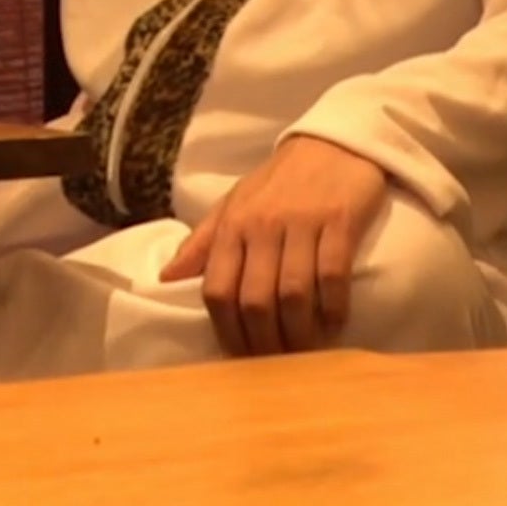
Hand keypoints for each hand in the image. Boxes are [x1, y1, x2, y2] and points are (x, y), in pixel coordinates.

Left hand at [160, 136, 390, 356]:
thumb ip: (203, 243)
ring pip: (293, 294)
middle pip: (255, 301)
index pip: (217, 290)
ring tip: (306, 350)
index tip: (240, 355)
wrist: (334, 142)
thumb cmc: (280, 181)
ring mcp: (302, 223)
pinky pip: (333, 276)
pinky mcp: (340, 220)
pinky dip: (333, 308)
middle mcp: (262, 225)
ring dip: (299, 332)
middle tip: (276, 363)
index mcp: (232, 225)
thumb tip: (166, 278)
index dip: (227, 331)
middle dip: (264, 342)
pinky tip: (334, 324)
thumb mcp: (234, 204)